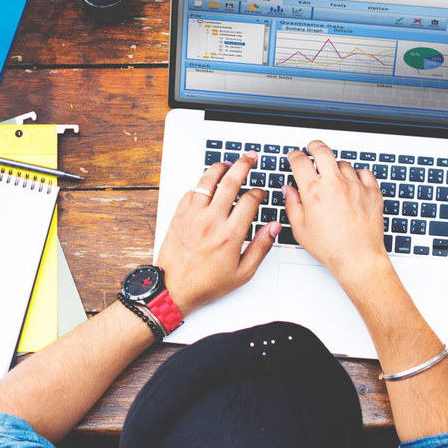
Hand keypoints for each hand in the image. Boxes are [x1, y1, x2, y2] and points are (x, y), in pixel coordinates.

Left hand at [155, 154, 277, 314]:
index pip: (249, 200)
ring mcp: (193, 216)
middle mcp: (211, 221)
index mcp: (230, 234)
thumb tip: (274, 228)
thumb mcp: (242, 273)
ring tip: (228, 164)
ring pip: (207, 181)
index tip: (261, 192)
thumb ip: (261, 247)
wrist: (173, 289)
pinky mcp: (179, 216)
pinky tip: (207, 185)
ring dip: (220, 168)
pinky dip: (201, 185)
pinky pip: (191, 192)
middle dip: (243, 165)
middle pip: (230, 181)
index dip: (259, 192)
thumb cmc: (206, 283)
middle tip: (249, 158)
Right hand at [285, 140, 388, 290]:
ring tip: (333, 176)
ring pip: (344, 163)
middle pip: (323, 151)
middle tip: (312, 148)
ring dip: (336, 166)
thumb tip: (289, 190)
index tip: (295, 156)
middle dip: (314, 146)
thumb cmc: (332, 248)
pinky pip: (364, 172)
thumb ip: (292, 205)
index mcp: (314, 192)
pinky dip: (357, 174)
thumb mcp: (301, 229)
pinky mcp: (372, 191)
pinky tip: (353, 182)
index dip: (295, 155)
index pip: (300, 161)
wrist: (359, 258)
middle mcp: (335, 184)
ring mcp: (355, 186)